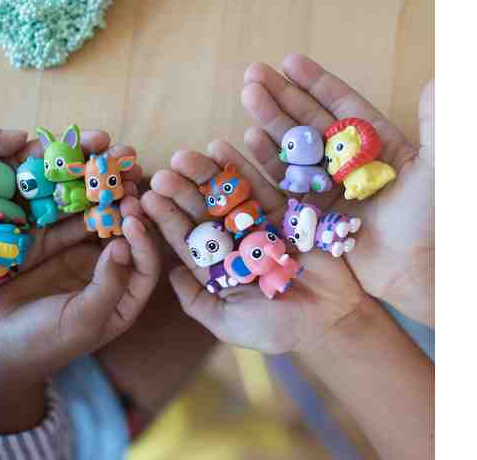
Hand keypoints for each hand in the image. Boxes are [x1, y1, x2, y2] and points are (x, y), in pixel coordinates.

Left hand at [0, 122, 141, 307]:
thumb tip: (25, 134)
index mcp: (8, 170)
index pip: (51, 152)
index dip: (78, 145)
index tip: (104, 138)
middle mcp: (26, 194)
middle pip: (72, 178)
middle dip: (103, 169)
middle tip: (132, 162)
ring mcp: (33, 223)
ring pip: (77, 206)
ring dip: (106, 196)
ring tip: (135, 188)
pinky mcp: (34, 250)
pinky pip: (68, 237)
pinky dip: (93, 228)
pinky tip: (117, 219)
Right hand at [0, 195, 159, 432]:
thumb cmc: (44, 341)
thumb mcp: (82, 319)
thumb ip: (108, 285)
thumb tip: (124, 245)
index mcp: (124, 298)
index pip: (145, 266)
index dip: (144, 242)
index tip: (133, 219)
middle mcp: (110, 273)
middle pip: (128, 237)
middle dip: (130, 211)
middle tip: (127, 184)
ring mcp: (84, 256)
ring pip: (103, 221)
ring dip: (107, 199)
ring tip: (108, 174)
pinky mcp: (58, 244)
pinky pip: (72, 218)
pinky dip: (77, 200)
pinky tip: (77, 179)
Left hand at [141, 144, 365, 353]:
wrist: (331, 322)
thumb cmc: (278, 329)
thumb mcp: (230, 323)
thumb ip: (197, 302)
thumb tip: (168, 275)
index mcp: (217, 267)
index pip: (187, 239)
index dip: (167, 220)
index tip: (146, 201)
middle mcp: (234, 242)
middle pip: (203, 213)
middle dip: (182, 193)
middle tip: (161, 174)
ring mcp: (259, 225)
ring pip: (227, 196)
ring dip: (205, 175)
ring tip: (184, 157)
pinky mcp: (286, 213)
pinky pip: (262, 186)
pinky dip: (243, 168)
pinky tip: (221, 148)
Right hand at [241, 54, 433, 326]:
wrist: (415, 271)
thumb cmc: (431, 220)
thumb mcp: (439, 167)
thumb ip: (437, 124)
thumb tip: (438, 79)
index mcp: (375, 145)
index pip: (341, 106)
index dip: (315, 83)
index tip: (289, 61)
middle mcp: (347, 163)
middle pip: (308, 121)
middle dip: (282, 95)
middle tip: (254, 73)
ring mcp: (326, 188)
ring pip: (292, 147)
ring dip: (269, 120)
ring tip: (247, 95)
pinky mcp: (310, 213)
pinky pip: (283, 181)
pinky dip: (266, 159)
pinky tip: (249, 136)